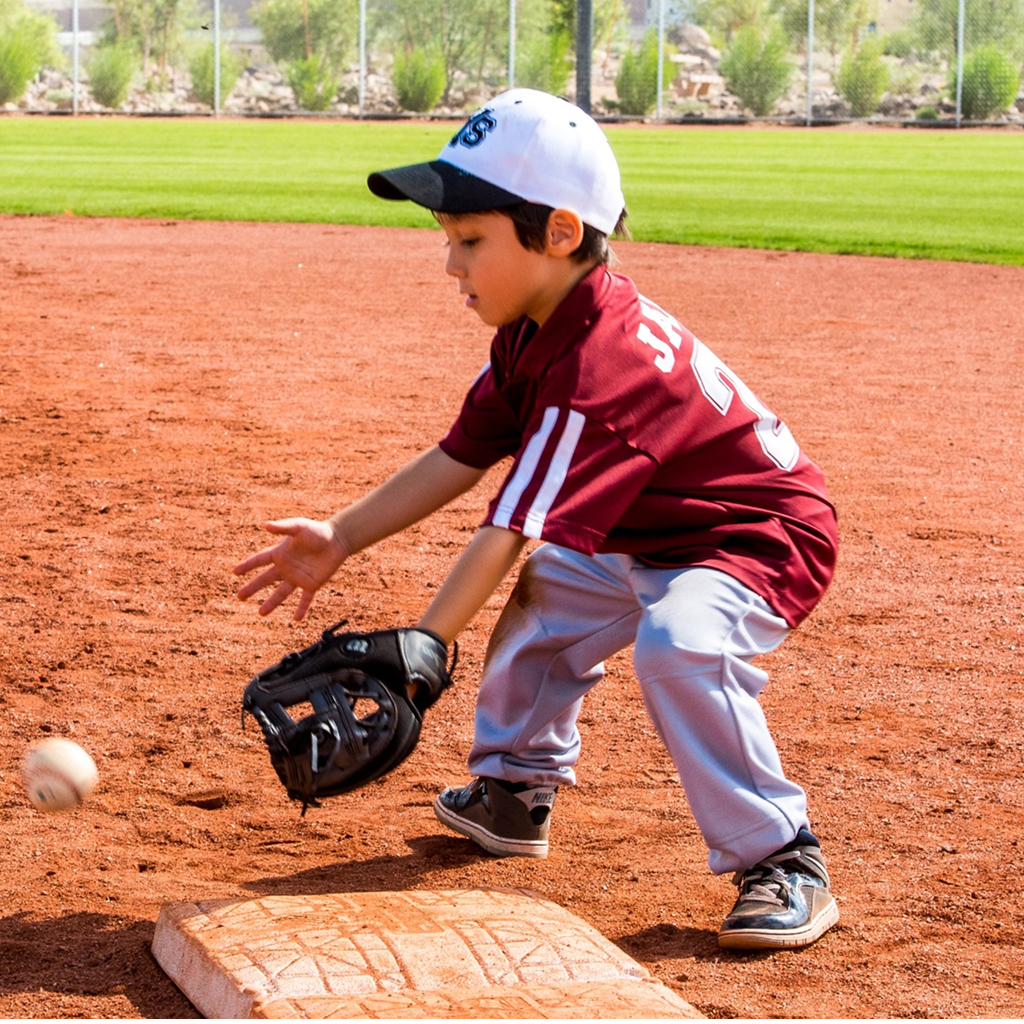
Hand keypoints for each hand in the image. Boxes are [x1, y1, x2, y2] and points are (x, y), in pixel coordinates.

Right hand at [233, 518, 348, 619]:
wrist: (337, 539)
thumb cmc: (317, 530)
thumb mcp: (299, 527)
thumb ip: (284, 527)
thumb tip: (267, 525)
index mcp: (281, 553)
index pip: (259, 560)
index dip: (247, 565)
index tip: (235, 572)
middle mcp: (287, 567)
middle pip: (265, 579)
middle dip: (252, 588)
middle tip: (239, 596)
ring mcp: (298, 577)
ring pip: (281, 593)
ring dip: (271, 603)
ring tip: (261, 613)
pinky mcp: (312, 584)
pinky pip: (305, 599)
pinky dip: (301, 608)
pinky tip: (297, 619)